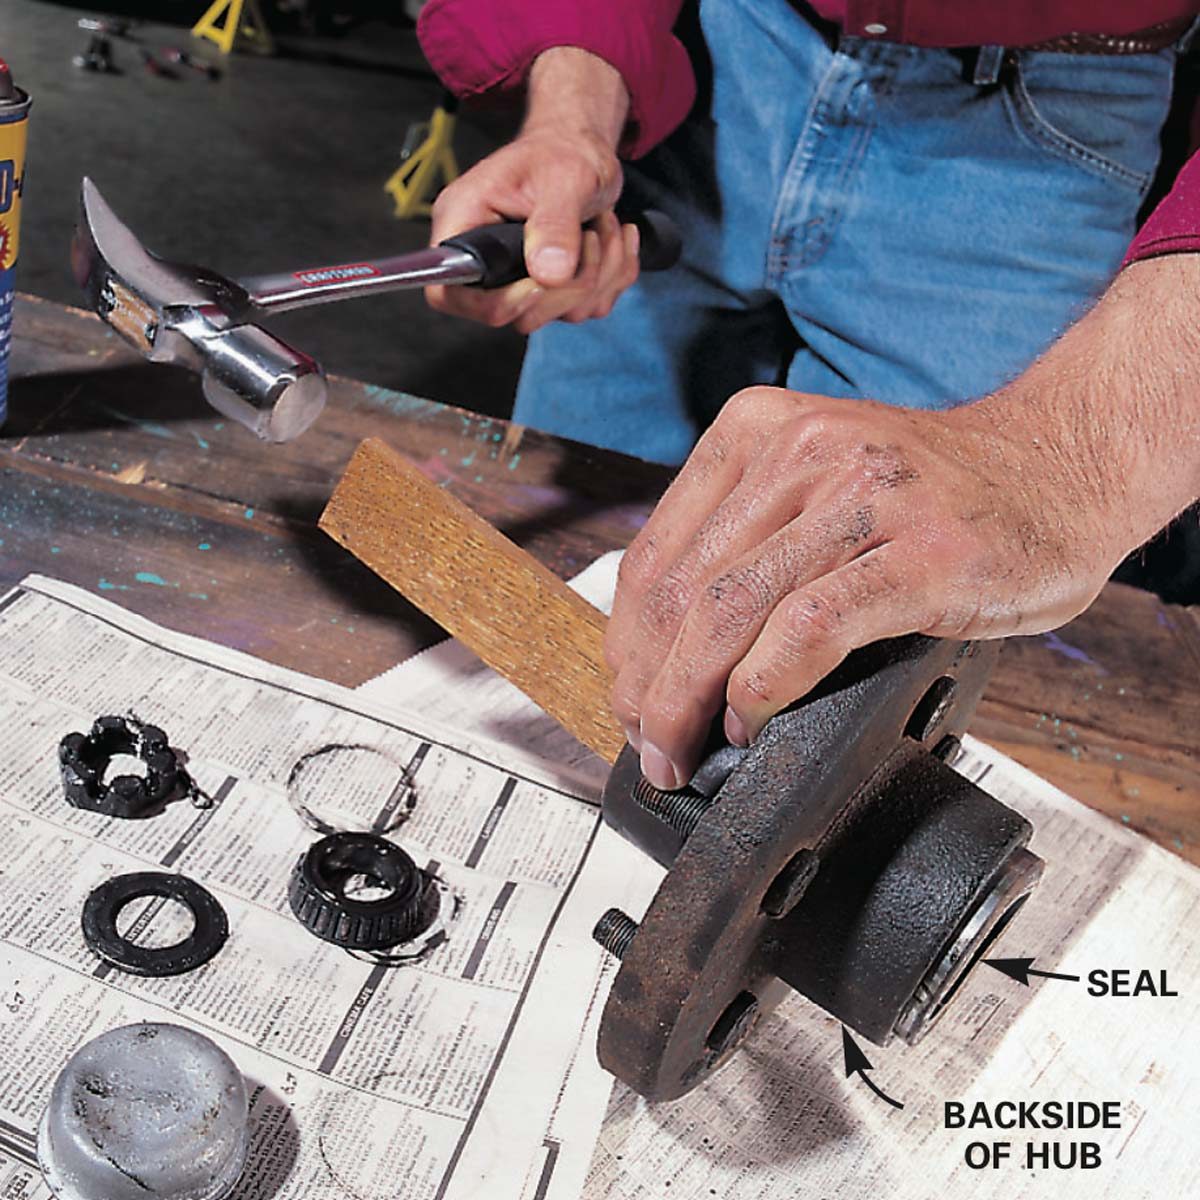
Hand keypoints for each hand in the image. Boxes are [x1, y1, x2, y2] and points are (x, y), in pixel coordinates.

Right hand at [426, 47, 640, 333]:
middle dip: (568, 286)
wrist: (583, 151)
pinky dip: (613, 276)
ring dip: (600, 274)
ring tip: (604, 225)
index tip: (541, 282)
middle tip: (592, 235)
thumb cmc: (563, 152)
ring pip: (558, 313)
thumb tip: (549, 275)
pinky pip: (586, 307)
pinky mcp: (552, 289)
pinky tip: (612, 238)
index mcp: (465, 225)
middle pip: (516, 316)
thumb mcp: (563, 177)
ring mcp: (520, 280)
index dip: (494, 304)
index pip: (449, 293)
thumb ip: (554, 224)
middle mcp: (486, 259)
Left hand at [603, 385, 1133, 790]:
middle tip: (646, 741)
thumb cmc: (937, 491)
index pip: (656, 552)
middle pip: (684, 590)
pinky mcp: (921, 553)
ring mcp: (863, 498)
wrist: (1065, 464)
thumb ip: (748, 535)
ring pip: (732, 610)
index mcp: (760, 431)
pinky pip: (810, 627)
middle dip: (648, 683)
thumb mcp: (818, 480)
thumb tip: (671, 639)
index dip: (626, 642)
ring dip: (687, 697)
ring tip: (679, 749)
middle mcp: (803, 451)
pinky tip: (748, 721)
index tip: (628, 694)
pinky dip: (763, 687)